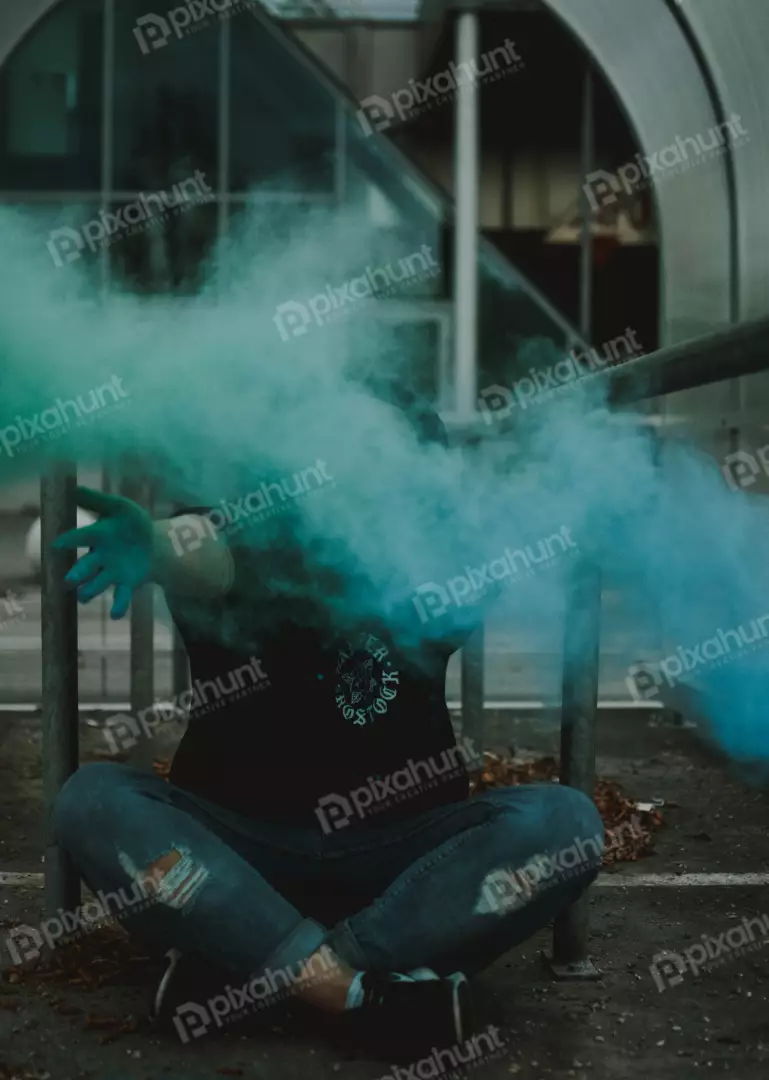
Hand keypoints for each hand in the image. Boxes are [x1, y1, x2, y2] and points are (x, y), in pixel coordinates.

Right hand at [54, 486, 153, 618]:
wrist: (152, 542)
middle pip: (86, 566)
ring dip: (90, 591)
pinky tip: (116, 615)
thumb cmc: (129, 523)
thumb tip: (71, 485)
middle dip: (77, 574)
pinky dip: (118, 606)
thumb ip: (96, 499)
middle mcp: (100, 556)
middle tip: (68, 581)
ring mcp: (112, 572)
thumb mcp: (119, 507)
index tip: (56, 544)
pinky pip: (120, 596)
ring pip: (97, 584)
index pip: (82, 537)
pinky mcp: (126, 583)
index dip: (70, 541)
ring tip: (84, 597)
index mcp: (98, 535)